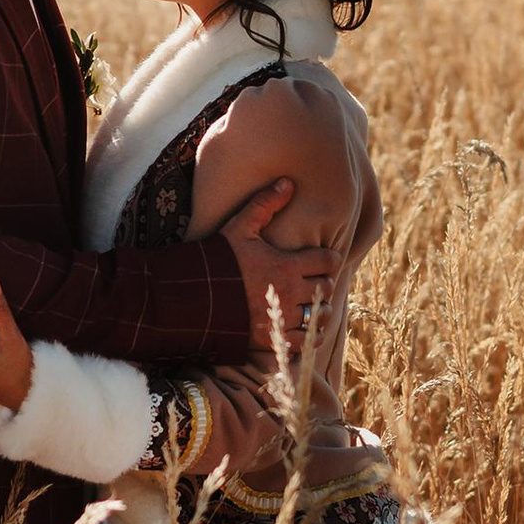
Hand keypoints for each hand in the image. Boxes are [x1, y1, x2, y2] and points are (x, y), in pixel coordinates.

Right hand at [220, 177, 340, 364]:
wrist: (193, 296)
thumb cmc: (218, 259)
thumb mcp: (240, 227)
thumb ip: (265, 203)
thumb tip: (288, 181)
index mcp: (287, 264)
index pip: (328, 261)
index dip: (330, 258)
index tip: (323, 259)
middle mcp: (289, 292)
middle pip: (326, 287)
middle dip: (324, 283)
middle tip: (317, 280)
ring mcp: (281, 317)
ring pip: (319, 315)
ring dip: (320, 309)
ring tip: (313, 304)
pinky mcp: (271, 338)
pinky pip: (304, 341)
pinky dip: (310, 336)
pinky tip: (306, 329)